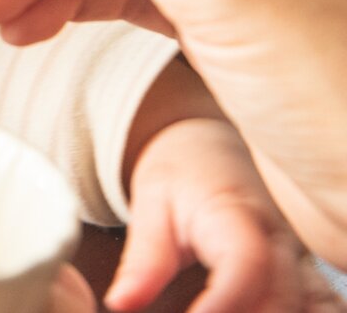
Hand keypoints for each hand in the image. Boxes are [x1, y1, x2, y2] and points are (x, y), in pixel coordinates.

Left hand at [109, 118, 344, 311]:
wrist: (210, 147)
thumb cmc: (179, 175)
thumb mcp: (150, 204)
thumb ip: (142, 261)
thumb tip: (120, 303)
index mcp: (237, 217)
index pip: (246, 266)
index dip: (225, 303)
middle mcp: (280, 243)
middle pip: (283, 300)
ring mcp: (300, 262)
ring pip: (316, 308)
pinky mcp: (307, 276)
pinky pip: (323, 307)